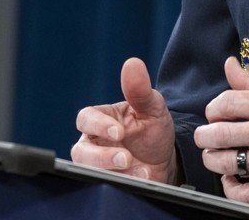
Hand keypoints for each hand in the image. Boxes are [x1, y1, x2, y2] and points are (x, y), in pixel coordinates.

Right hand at [71, 57, 178, 183]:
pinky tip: (143, 177)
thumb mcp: (152, 107)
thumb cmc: (154, 129)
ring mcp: (98, 164)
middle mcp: (94, 142)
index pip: (87, 118)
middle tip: (126, 158)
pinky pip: (104, 185)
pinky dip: (124, 183)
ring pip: (89, 170)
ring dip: (113, 172)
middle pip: (81, 151)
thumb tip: (132, 63)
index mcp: (101, 118)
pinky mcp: (107, 181)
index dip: (99, 125)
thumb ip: (140, 89)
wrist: (167, 160)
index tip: (119, 132)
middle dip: (102, 156)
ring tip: (139, 170)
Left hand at [194, 57, 248, 202]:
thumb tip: (231, 66)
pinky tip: (234, 179)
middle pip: (220, 134)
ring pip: (227, 164)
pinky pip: (245, 194)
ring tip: (217, 155)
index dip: (212, 109)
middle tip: (207, 136)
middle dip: (205, 136)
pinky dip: (231, 188)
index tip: (215, 114)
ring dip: (214, 160)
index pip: (226, 103)